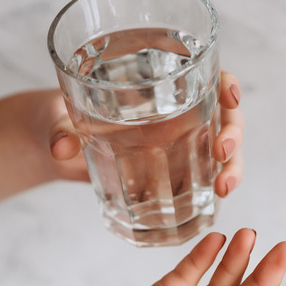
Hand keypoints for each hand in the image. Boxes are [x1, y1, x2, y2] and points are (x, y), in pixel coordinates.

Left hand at [41, 71, 244, 196]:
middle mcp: (175, 113)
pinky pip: (199, 182)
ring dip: (231, 168)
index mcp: (156, 86)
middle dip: (233, 134)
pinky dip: (209, 195)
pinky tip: (210, 210)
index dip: (226, 84)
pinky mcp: (167, 174)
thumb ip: (59, 128)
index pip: (206, 75)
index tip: (229, 97)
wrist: (52, 142)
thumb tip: (61, 147)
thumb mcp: (56, 117)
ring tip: (222, 189)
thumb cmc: (57, 115)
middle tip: (222, 154)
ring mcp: (176, 144)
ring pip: (221, 151)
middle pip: (224, 116)